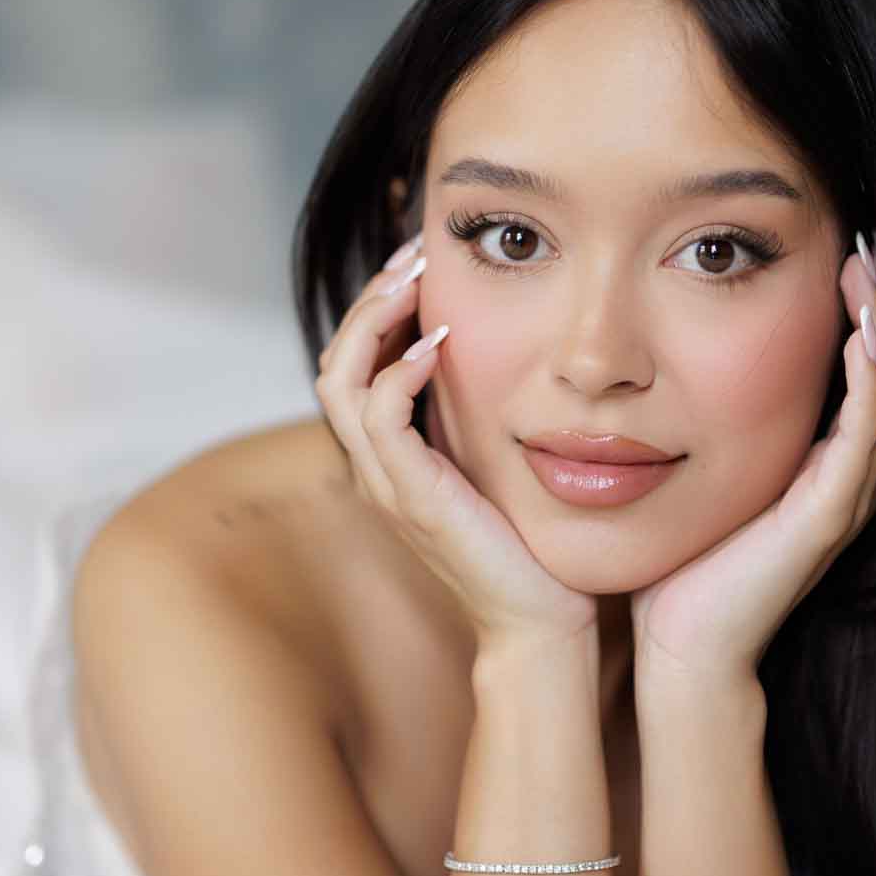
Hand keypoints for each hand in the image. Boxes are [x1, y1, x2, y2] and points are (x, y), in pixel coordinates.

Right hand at [315, 241, 598, 665]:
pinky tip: (440, 342)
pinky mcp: (413, 500)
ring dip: (373, 320)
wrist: (540, 622)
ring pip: (340, 380)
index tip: (421, 260)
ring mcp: (387, 485)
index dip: (378, 306)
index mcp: (391, 456)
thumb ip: (483, 416)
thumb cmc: (532, 543)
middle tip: (414, 253)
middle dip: (369, 298)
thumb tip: (506, 348)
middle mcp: (376, 467)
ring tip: (414, 280)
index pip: (355, 363)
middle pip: (335, 360)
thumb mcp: (500, 462)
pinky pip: (380, 420)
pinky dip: (400, 372)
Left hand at [630, 234, 875, 692]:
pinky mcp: (827, 519)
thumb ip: (702, 422)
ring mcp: (844, 497)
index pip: (863, 370)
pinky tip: (856, 337)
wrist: (681, 648)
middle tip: (867, 242)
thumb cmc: (679, 565)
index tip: (843, 249)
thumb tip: (667, 361)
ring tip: (868, 268)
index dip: (863, 312)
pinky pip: (864, 438)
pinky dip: (867, 384)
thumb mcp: (697, 471)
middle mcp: (845, 477)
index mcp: (821, 464)